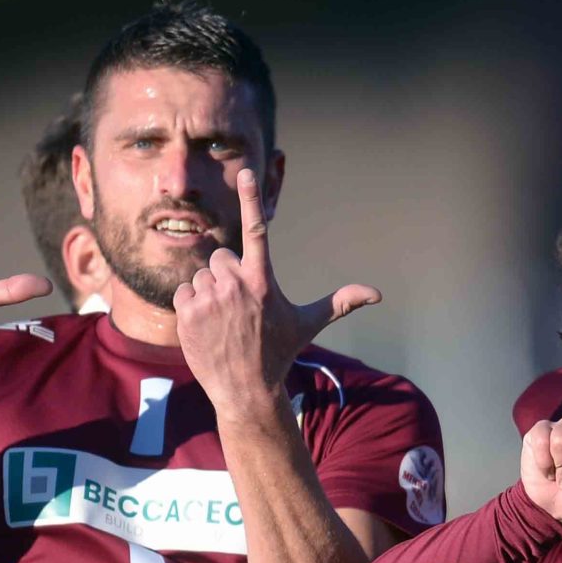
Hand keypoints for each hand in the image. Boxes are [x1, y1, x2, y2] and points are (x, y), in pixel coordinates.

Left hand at [176, 168, 379, 414]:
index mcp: (263, 280)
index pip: (257, 231)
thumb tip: (378, 294)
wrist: (246, 390)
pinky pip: (184, 292)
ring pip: (202, 276)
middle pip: (221, 258)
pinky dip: (191, 307)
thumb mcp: (308, 324)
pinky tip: (206, 327)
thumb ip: (340, 302)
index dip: (252, 198)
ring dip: (209, 294)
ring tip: (223, 321)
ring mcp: (209, 298)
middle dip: (227, 276)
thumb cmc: (278, 352)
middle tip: (239, 307)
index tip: (245, 173)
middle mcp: (235, 284)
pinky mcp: (187, 311)